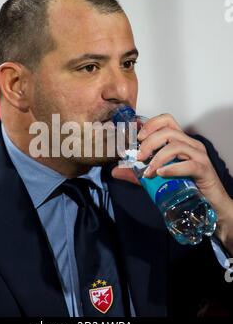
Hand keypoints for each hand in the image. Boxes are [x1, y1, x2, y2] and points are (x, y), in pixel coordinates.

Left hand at [112, 113, 232, 252]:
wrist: (209, 203)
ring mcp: (199, 156)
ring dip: (158, 158)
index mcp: (180, 141)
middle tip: (139, 157)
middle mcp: (190, 144)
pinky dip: (172, 168)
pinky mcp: (204, 170)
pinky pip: (188, 164)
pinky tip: (161, 174)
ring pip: (177, 145)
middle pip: (168, 131)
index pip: (167, 120)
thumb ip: (136, 173)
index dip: (150, 124)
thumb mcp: (156, 177)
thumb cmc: (184, 186)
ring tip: (148, 171)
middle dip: (149, 142)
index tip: (137, 137)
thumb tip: (114, 171)